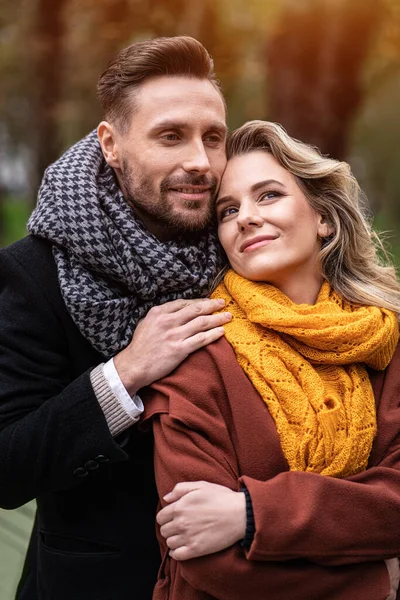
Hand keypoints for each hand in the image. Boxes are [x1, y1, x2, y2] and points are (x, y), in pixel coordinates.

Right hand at [114, 298, 230, 394]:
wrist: (134, 366)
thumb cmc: (139, 347)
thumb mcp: (145, 323)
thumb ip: (160, 316)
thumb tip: (173, 312)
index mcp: (158, 312)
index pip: (183, 303)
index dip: (199, 301)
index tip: (208, 301)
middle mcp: (168, 321)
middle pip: (196, 310)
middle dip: (212, 305)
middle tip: (223, 303)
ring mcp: (174, 335)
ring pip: (201, 323)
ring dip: (217, 318)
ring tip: (228, 317)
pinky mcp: (179, 350)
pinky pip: (201, 339)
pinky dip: (213, 334)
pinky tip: (221, 331)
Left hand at [156, 481, 245, 560]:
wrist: (240, 514)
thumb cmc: (221, 498)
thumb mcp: (201, 485)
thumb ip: (180, 489)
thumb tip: (166, 498)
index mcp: (180, 506)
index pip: (161, 517)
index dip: (166, 517)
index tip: (173, 518)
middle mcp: (181, 522)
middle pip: (164, 530)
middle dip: (170, 528)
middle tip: (180, 526)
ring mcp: (188, 537)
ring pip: (169, 543)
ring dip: (174, 540)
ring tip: (183, 536)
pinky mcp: (196, 550)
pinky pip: (177, 556)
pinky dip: (176, 553)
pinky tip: (182, 548)